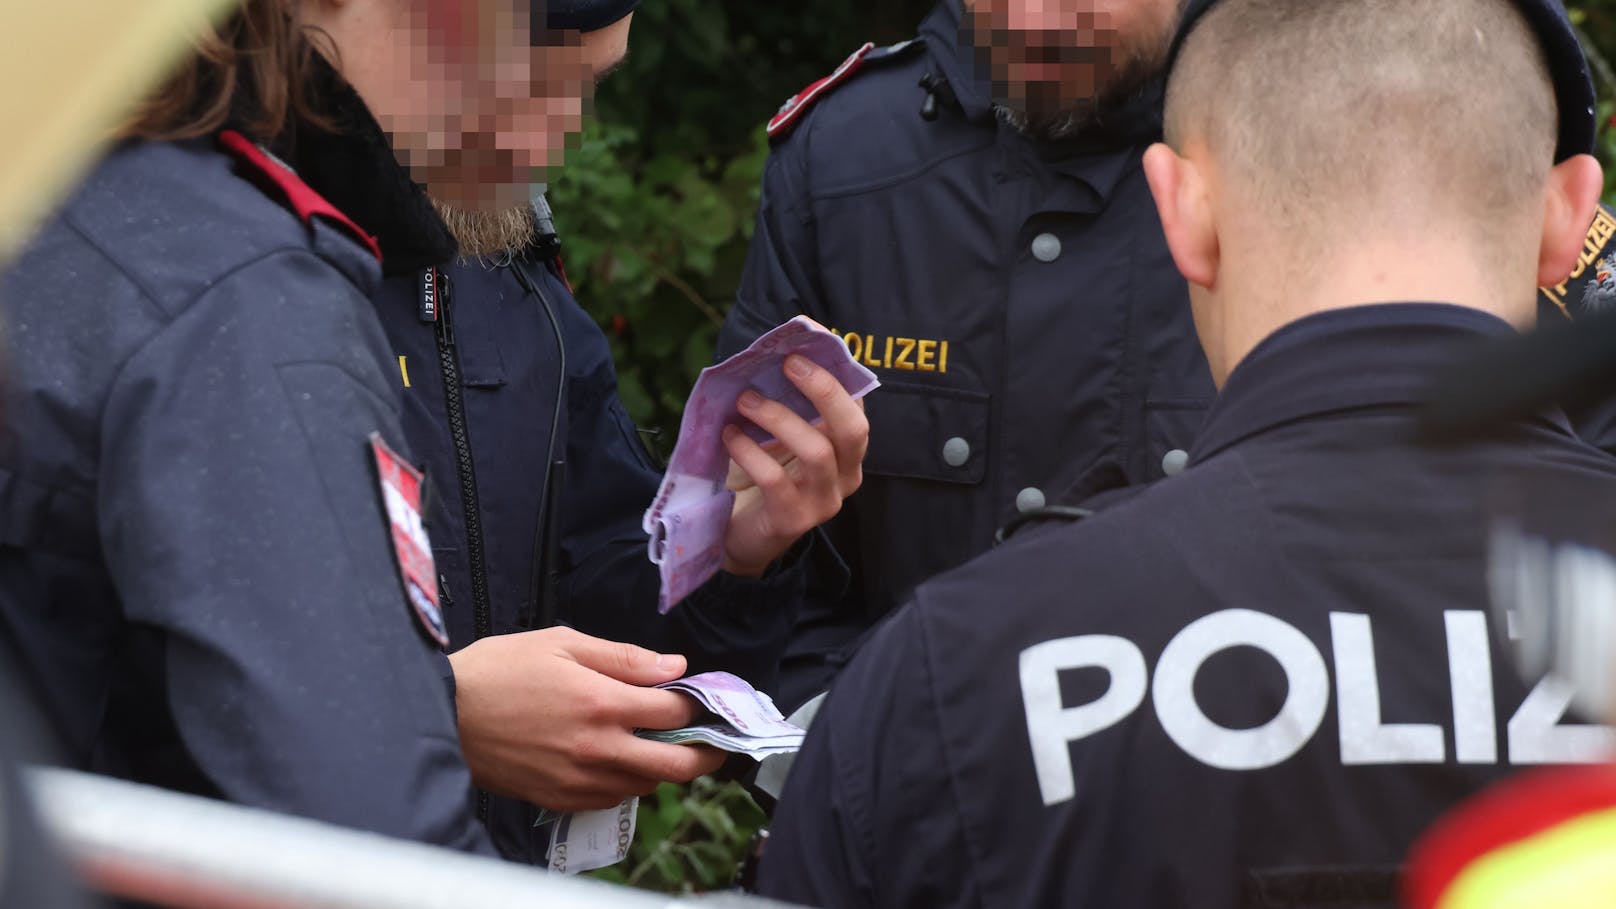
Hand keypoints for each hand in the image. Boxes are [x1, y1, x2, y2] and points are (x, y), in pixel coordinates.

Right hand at [448, 627, 726, 811]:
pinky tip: (618, 762)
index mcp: (602, 702)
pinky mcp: (559, 798)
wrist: (443, 712)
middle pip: (676, 766)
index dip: (697, 705)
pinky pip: (610, 800)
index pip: (674, 712)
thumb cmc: (499, 670)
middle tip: (712, 743)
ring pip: (645, 786)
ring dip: (661, 768)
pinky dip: (625, 783)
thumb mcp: (562, 644)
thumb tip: (673, 667)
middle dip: (705, 754)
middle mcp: (597, 748)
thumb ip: (623, 658)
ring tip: (658, 747)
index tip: (701, 699)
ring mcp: (579, 779)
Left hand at [721, 354, 868, 576]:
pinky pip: (775, 479)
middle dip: (823, 389)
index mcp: (847, 449)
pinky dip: (749, 451)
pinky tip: (729, 435)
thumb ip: (786, 400)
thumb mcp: (780, 435)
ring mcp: (824, 501)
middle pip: (853, 428)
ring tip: (745, 400)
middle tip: (787, 363)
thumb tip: (772, 349)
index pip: (856, 402)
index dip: (836, 367)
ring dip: (778, 418)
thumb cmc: (764, 474)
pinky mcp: (794, 520)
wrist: (743, 534)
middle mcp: (846, 475)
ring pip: (816, 452)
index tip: (808, 335)